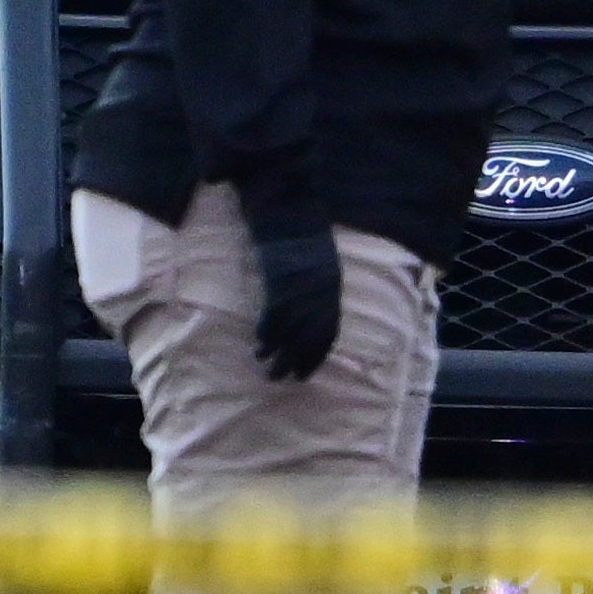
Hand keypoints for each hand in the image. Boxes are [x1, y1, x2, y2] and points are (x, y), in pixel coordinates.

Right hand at [252, 227, 347, 384]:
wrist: (291, 213)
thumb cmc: (304, 237)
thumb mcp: (322, 265)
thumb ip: (318, 291)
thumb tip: (308, 316)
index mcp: (332, 290)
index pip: (328, 333)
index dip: (316, 356)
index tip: (305, 373)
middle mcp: (319, 294)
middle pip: (309, 337)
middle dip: (296, 362)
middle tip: (283, 379)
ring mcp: (299, 289)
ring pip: (290, 331)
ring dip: (278, 354)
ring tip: (267, 370)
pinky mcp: (279, 282)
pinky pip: (274, 316)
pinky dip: (267, 333)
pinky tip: (260, 345)